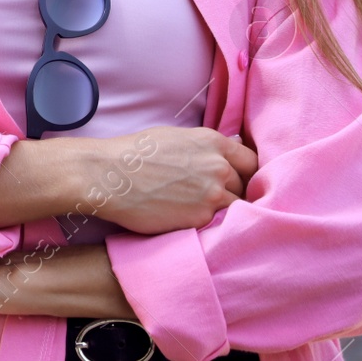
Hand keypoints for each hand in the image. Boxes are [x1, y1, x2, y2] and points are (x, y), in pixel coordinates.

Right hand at [86, 126, 258, 234]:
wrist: (110, 176)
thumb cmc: (134, 153)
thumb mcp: (174, 137)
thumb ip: (204, 148)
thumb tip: (224, 157)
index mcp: (212, 142)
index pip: (251, 161)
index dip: (245, 172)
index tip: (238, 180)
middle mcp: (218, 167)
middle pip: (245, 186)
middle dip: (233, 192)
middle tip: (211, 197)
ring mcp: (212, 195)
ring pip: (235, 208)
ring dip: (222, 210)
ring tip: (201, 211)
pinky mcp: (201, 219)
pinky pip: (216, 223)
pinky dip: (207, 223)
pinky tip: (189, 219)